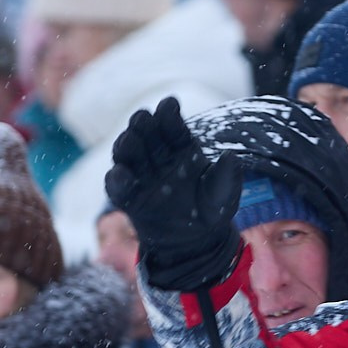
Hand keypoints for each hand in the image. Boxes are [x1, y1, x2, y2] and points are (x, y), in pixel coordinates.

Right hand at [104, 97, 243, 293]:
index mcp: (183, 150)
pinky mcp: (130, 199)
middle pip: (146, 135)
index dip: (169, 115)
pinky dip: (117, 179)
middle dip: (143, 124)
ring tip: (129, 140)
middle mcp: (159, 158)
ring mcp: (142, 176)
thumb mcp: (224, 194)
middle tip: (142, 117)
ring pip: (128, 154)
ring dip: (126, 145)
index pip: (173, 127)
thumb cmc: (211, 210)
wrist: (196, 242)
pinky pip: (118, 187)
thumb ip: (226, 176)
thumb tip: (230, 156)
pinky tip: (122, 173)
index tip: (169, 104)